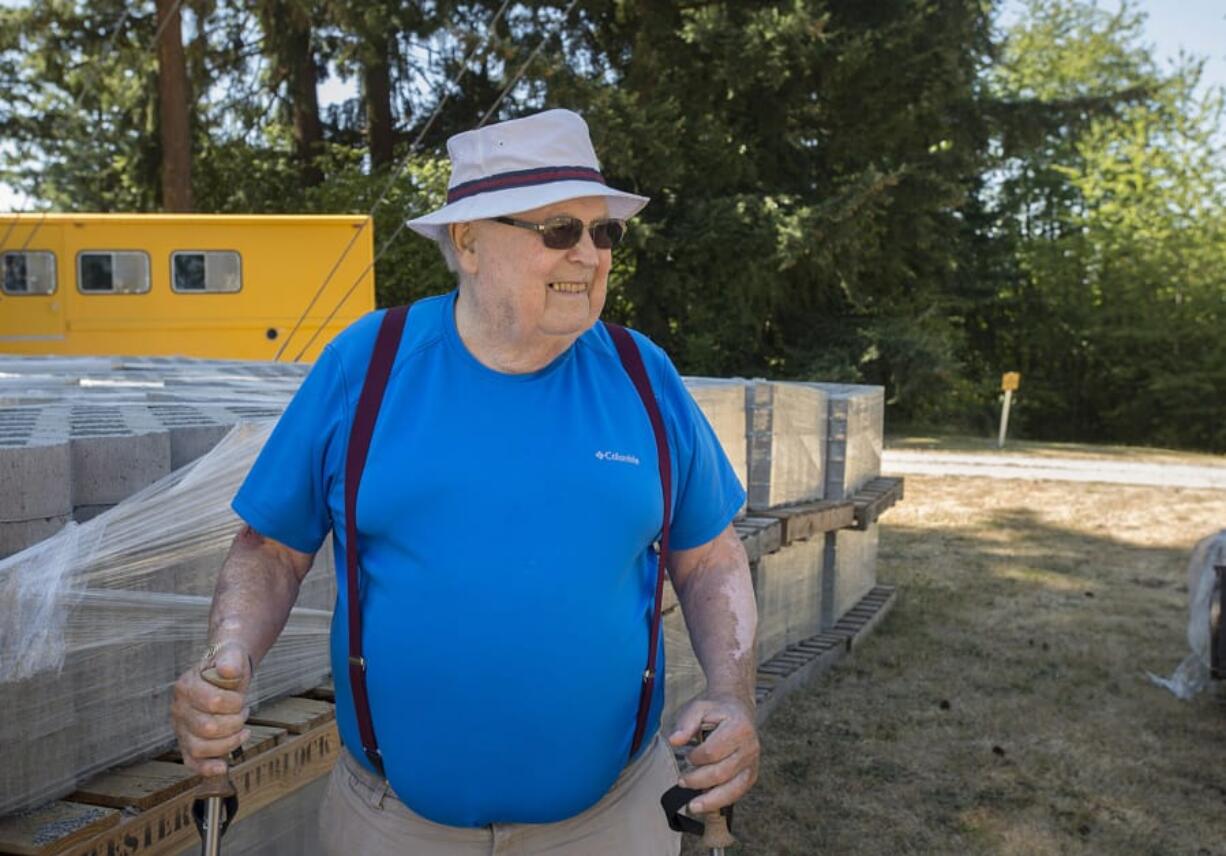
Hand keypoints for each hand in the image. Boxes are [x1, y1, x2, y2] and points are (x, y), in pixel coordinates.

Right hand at [170, 641, 251, 776]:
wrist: (224, 674)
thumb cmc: (228, 667)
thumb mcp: (232, 656)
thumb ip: (230, 660)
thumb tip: (229, 670)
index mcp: (186, 686)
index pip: (213, 702)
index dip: (235, 703)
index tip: (241, 698)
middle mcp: (178, 709)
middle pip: (208, 728)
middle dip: (235, 723)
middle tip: (243, 713)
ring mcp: (181, 728)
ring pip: (200, 747)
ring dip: (228, 742)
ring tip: (242, 730)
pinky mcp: (186, 743)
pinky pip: (192, 761)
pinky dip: (206, 768)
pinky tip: (223, 767)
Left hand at [667, 694, 759, 813]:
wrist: (737, 708)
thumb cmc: (716, 710)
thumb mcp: (699, 708)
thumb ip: (686, 724)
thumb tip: (674, 741)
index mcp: (738, 728)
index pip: (713, 751)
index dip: (696, 758)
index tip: (687, 757)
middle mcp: (750, 747)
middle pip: (722, 772)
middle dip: (698, 781)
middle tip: (681, 782)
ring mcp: (752, 763)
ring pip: (733, 788)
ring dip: (711, 800)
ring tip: (693, 806)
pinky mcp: (751, 774)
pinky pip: (738, 793)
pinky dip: (722, 801)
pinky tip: (707, 805)